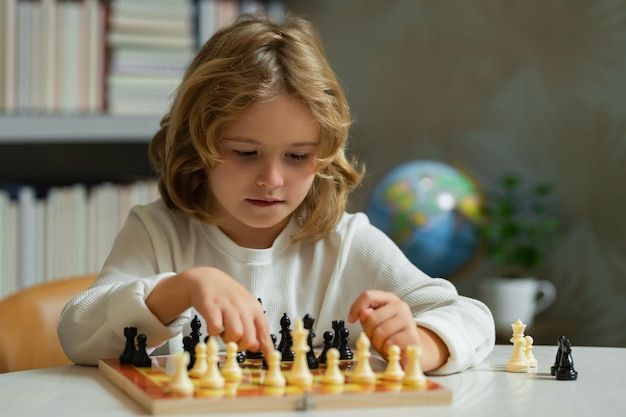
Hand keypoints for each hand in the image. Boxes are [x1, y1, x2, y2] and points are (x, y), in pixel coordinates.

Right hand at [146, 266, 273, 358]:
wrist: (206, 279)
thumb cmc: (227, 297)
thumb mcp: (244, 309)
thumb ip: (252, 327)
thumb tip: (257, 347)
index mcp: (254, 308)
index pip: (264, 332)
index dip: (267, 348)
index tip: (270, 360)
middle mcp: (244, 307)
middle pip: (249, 338)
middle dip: (240, 346)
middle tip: (233, 341)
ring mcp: (228, 306)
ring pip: (235, 334)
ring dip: (227, 339)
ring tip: (223, 332)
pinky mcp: (212, 307)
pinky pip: (216, 328)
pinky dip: (213, 332)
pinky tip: (212, 326)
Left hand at [347, 290, 419, 367]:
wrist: (410, 350)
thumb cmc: (389, 335)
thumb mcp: (374, 324)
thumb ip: (367, 317)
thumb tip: (364, 313)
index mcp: (389, 299)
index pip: (368, 296)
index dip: (356, 308)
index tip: (351, 320)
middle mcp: (400, 306)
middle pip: (372, 317)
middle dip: (369, 332)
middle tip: (376, 338)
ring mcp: (408, 319)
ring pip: (380, 332)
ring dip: (378, 343)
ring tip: (385, 343)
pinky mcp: (412, 335)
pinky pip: (389, 343)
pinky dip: (387, 349)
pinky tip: (392, 348)